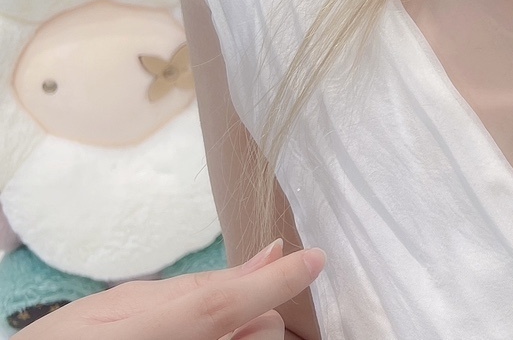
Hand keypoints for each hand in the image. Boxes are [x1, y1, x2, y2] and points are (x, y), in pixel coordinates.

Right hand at [16, 238, 324, 339]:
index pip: (227, 303)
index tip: (315, 258)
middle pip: (263, 327)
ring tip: (195, 332)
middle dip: (256, 309)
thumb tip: (270, 254)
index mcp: (154, 333)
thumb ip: (201, 284)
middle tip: (207, 311)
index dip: (278, 278)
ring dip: (246, 333)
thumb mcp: (123, 303)